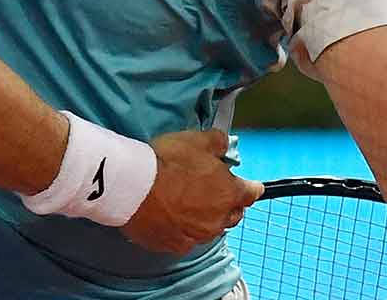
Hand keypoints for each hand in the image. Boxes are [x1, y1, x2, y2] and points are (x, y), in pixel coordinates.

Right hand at [119, 129, 261, 255]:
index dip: (251, 187)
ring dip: (208, 218)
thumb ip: (216, 142)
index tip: (252, 187)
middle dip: (230, 203)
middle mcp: (217, 218)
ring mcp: (196, 235)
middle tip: (218, 192)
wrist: (133, 187)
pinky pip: (188, 239)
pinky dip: (185, 230)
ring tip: (193, 205)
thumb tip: (223, 144)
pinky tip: (175, 218)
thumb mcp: (195, 140)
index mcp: (228, 193)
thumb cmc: (166, 162)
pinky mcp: (175, 245)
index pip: (251, 193)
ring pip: (211, 229)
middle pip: (233, 214)